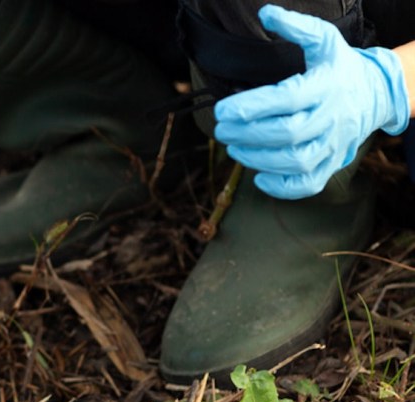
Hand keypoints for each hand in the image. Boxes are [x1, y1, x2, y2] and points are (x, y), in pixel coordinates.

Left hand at [213, 5, 409, 199]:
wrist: (376, 94)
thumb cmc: (339, 67)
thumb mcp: (324, 41)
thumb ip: (296, 26)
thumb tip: (265, 13)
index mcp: (327, 85)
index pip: (288, 99)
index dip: (252, 106)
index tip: (221, 110)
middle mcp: (332, 116)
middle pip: (288, 133)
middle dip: (248, 134)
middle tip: (221, 130)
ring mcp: (333, 143)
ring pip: (295, 161)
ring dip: (257, 158)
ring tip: (234, 147)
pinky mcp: (331, 163)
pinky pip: (308, 183)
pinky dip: (281, 187)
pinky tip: (258, 176)